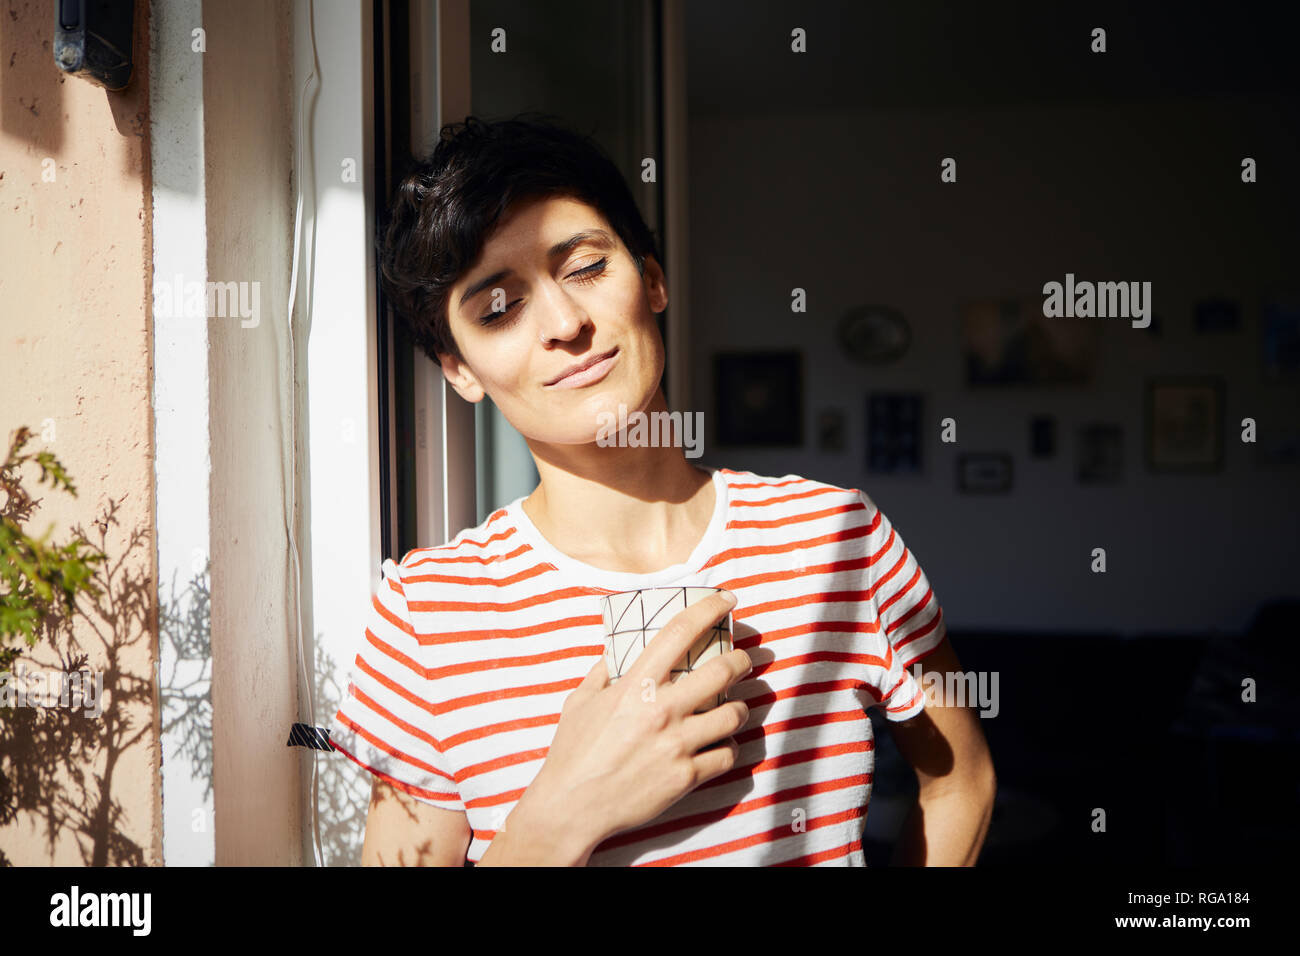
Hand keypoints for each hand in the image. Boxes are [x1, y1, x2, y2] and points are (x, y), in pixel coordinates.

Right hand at [522, 590, 751, 862]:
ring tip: (736, 708)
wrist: (572, 807)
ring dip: (741, 708)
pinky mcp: (686, 776)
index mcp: (635, 686)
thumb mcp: (580, 701)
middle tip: (745, 660)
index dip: (709, 609)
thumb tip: (616, 650)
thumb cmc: (572, 752)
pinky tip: (722, 745)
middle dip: (742, 660)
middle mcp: (661, 711)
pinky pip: (727, 755)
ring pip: (734, 715)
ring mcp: (677, 745)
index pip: (679, 633)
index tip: (728, 599)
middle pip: (722, 671)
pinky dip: (729, 748)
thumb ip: (602, 672)